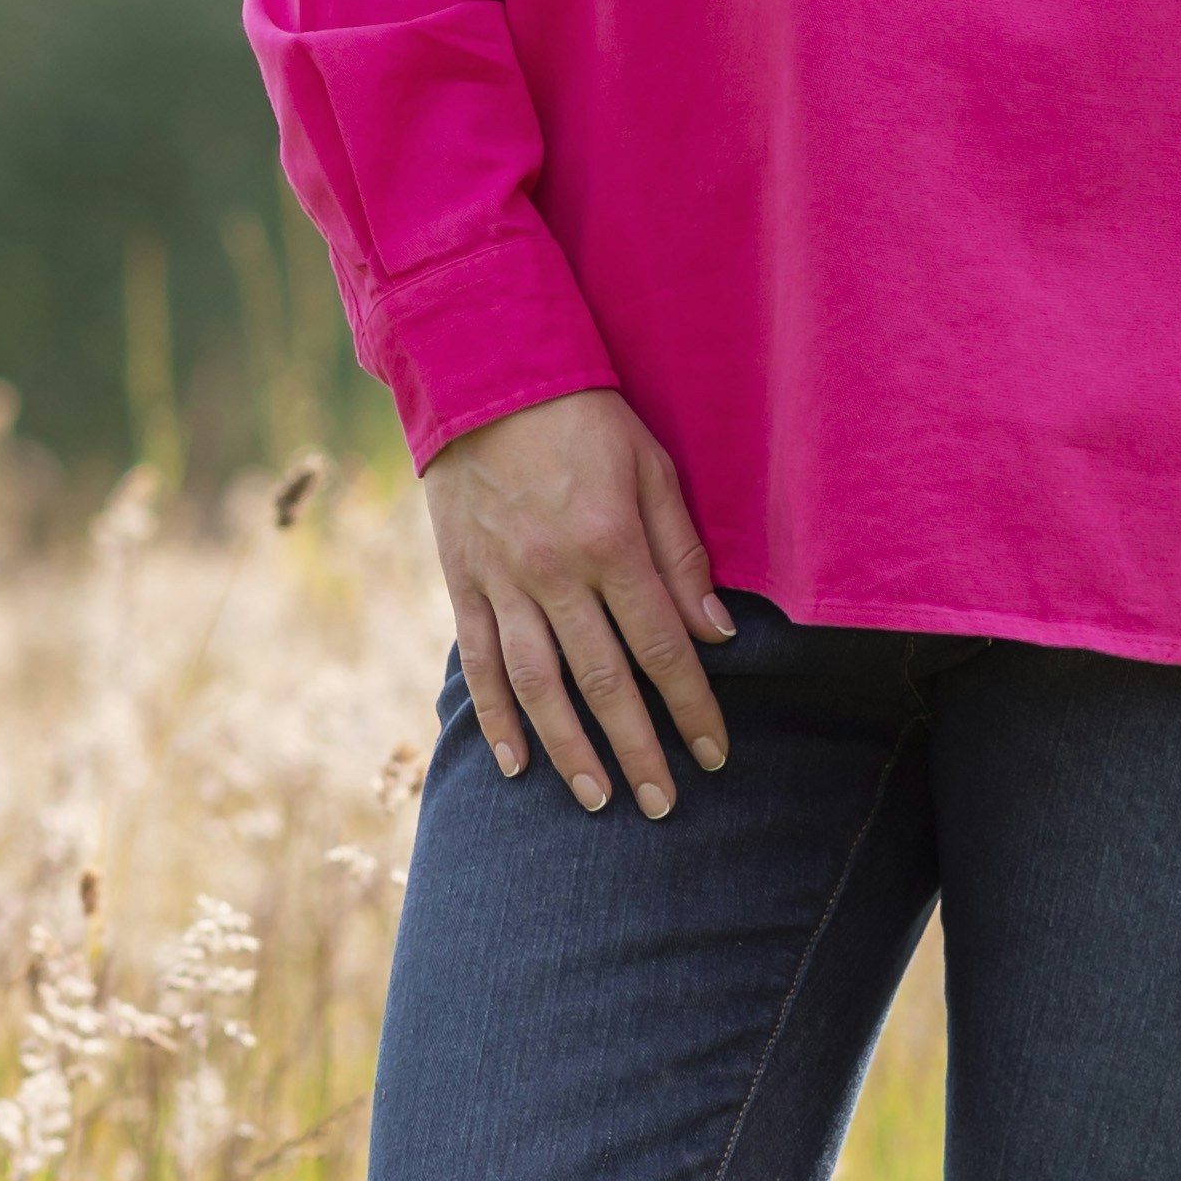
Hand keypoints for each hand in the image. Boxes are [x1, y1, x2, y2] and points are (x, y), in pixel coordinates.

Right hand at [424, 392, 734, 816]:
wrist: (483, 374)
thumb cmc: (583, 418)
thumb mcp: (651, 467)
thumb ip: (683, 554)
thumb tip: (715, 634)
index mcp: (613, 543)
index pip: (663, 647)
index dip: (692, 708)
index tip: (714, 756)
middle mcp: (557, 573)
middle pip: (606, 681)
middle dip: (639, 750)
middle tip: (662, 806)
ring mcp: (504, 582)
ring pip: (539, 686)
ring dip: (571, 749)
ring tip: (597, 798)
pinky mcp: (464, 582)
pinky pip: (480, 662)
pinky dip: (496, 717)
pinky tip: (516, 763)